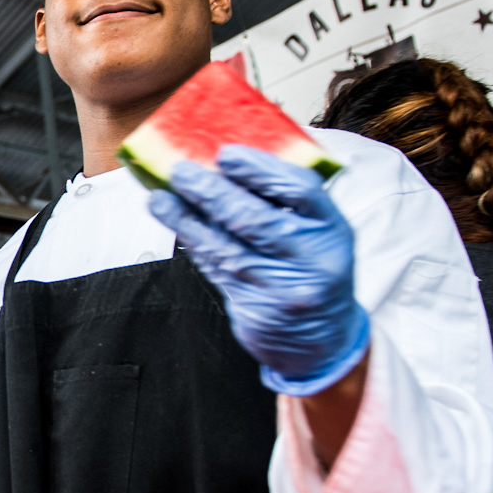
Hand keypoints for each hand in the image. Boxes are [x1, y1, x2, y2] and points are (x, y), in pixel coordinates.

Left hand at [149, 146, 368, 395]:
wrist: (322, 338)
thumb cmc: (312, 267)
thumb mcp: (317, 232)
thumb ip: (284, 201)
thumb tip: (224, 162)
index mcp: (331, 228)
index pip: (300, 190)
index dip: (261, 169)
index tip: (226, 153)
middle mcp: (311, 258)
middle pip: (255, 219)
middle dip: (211, 192)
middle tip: (180, 171)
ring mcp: (281, 286)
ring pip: (226, 247)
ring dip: (187, 219)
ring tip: (160, 197)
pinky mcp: (254, 307)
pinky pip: (217, 268)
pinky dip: (193, 243)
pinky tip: (175, 223)